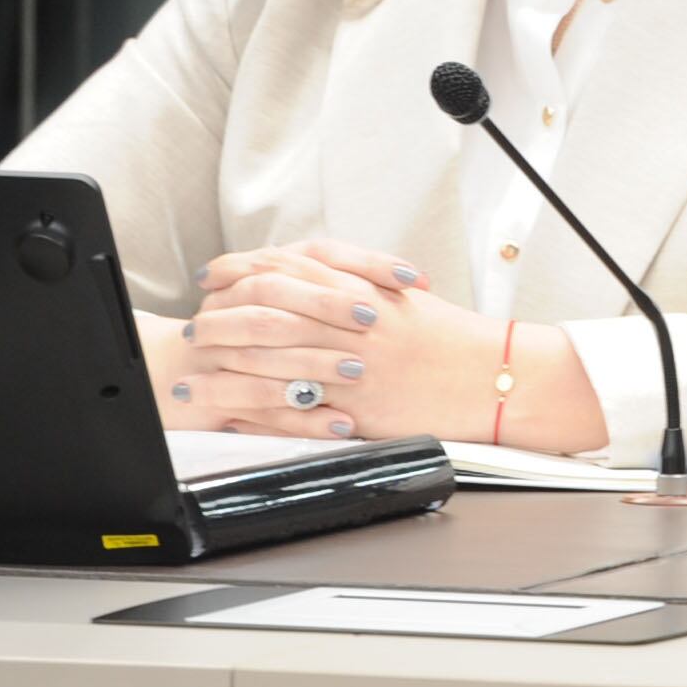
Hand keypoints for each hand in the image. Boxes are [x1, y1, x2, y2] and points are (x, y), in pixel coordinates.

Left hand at [168, 236, 599, 452]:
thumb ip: (358, 286)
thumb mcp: (406, 300)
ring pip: (274, 363)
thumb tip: (311, 280)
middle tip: (192, 328)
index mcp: (366, 290)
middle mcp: (356, 324)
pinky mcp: (360, 408)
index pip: (290, 269)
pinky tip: (231, 417)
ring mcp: (356, 367)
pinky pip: (298, 412)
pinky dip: (258, 414)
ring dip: (225, 371)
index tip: (213, 276)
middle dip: (221, 321)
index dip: (242, 271)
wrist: (496, 376)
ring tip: (190, 379)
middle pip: (270, 314)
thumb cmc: (456, 341)